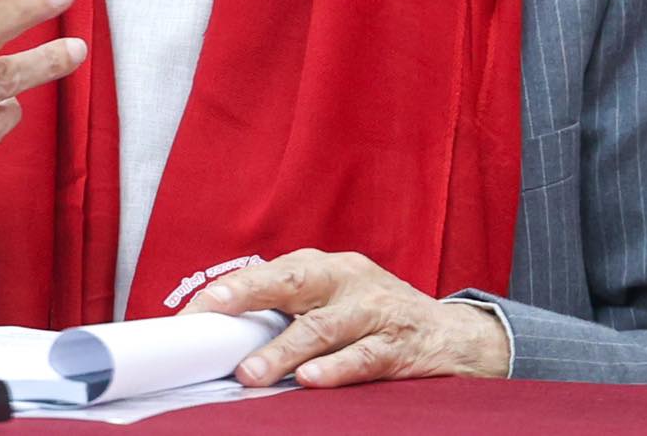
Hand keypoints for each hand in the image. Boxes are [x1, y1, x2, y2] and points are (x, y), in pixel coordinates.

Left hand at [181, 249, 509, 387]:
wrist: (453, 335)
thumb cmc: (375, 318)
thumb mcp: (333, 302)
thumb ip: (288, 313)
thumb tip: (224, 339)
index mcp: (324, 267)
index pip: (269, 273)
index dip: (230, 290)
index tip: (193, 313)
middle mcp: (347, 279)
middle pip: (293, 281)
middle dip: (249, 294)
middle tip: (212, 315)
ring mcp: (375, 310)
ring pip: (324, 327)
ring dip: (284, 350)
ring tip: (252, 372)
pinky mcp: (399, 345)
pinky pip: (364, 357)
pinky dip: (335, 369)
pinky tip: (310, 380)